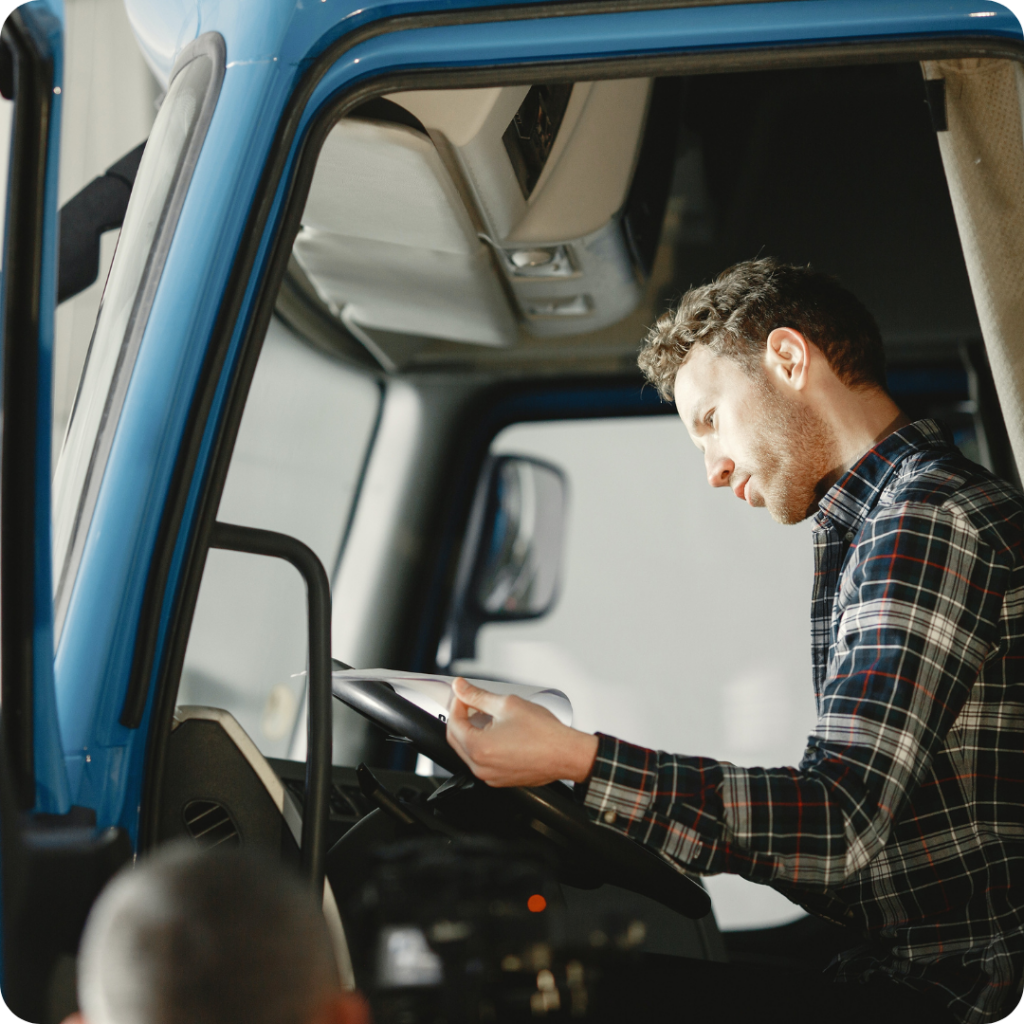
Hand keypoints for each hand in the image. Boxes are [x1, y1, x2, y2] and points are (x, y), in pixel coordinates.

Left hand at [445, 677, 598, 786]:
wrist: (566, 754)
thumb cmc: (544, 733)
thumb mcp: (507, 704)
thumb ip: (478, 696)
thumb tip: (461, 688)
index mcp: (479, 749)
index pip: (453, 723)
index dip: (456, 704)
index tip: (463, 695)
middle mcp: (481, 767)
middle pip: (457, 739)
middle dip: (460, 719)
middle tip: (470, 703)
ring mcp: (490, 776)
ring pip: (469, 751)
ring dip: (471, 733)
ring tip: (487, 716)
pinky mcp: (500, 780)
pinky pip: (483, 761)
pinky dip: (483, 746)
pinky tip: (497, 732)